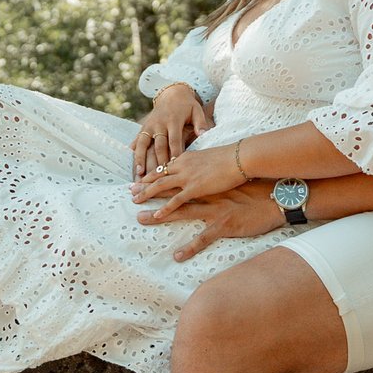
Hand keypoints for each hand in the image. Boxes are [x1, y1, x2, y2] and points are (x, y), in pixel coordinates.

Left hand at [129, 141, 247, 214]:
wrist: (242, 157)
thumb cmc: (232, 158)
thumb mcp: (211, 159)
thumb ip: (200, 164)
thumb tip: (196, 168)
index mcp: (187, 158)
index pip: (164, 166)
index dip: (151, 174)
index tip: (140, 179)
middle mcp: (183, 166)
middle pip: (158, 175)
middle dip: (143, 184)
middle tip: (130, 191)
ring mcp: (189, 177)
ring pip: (162, 187)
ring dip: (147, 195)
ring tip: (135, 202)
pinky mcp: (197, 188)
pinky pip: (177, 200)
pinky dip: (166, 208)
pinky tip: (157, 215)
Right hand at [131, 83, 212, 178]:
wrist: (172, 94)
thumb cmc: (187, 106)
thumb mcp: (196, 110)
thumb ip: (200, 122)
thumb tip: (203, 134)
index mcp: (173, 121)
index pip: (174, 140)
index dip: (174, 154)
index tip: (175, 168)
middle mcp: (159, 124)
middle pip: (158, 145)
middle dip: (158, 161)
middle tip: (158, 177)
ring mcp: (149, 126)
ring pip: (143, 144)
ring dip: (141, 159)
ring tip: (140, 173)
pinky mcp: (143, 127)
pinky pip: (137, 141)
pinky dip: (135, 153)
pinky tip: (133, 166)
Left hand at [135, 180, 283, 260]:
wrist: (277, 197)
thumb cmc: (258, 190)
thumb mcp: (234, 182)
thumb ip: (216, 181)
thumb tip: (205, 179)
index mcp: (209, 184)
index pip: (179, 179)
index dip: (158, 179)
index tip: (140, 179)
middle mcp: (208, 194)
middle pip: (173, 193)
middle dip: (150, 194)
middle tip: (130, 195)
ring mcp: (215, 209)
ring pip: (182, 212)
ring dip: (159, 216)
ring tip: (140, 219)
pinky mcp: (225, 225)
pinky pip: (204, 238)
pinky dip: (190, 247)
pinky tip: (177, 255)